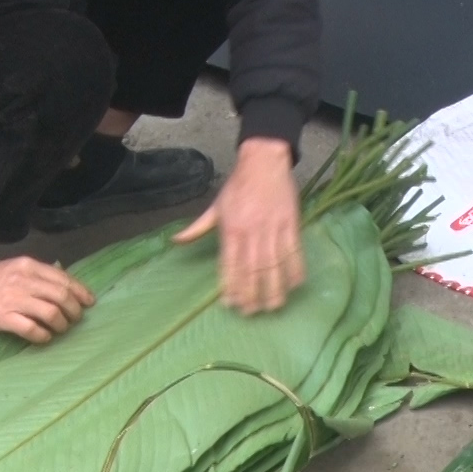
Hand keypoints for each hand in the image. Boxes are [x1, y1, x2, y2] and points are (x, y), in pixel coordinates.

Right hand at [0, 257, 94, 344]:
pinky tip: (44, 337)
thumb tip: (65, 287)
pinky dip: (43, 335)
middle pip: (62, 296)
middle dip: (74, 310)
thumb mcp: (16, 268)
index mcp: (29, 266)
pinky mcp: (3, 317)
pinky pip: (31, 329)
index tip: (89, 302)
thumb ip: (38, 275)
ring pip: (51, 312)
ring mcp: (14, 299)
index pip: (64, 279)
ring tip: (60, 329)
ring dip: (61, 324)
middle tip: (75, 319)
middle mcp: (24, 281)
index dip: (81, 292)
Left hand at [174, 138, 303, 313]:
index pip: (230, 265)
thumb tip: (176, 241)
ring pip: (274, 264)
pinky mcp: (291, 222)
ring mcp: (273, 227)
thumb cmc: (238, 184)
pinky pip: (294, 251)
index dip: (231, 287)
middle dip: (252, 294)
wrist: (264, 160)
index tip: (231, 304)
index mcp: (231, 228)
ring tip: (273, 306)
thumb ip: (198, 227)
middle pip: (253, 270)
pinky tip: (295, 284)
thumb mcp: (216, 205)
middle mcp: (252, 231)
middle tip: (252, 312)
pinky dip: (295, 269)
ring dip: (274, 288)